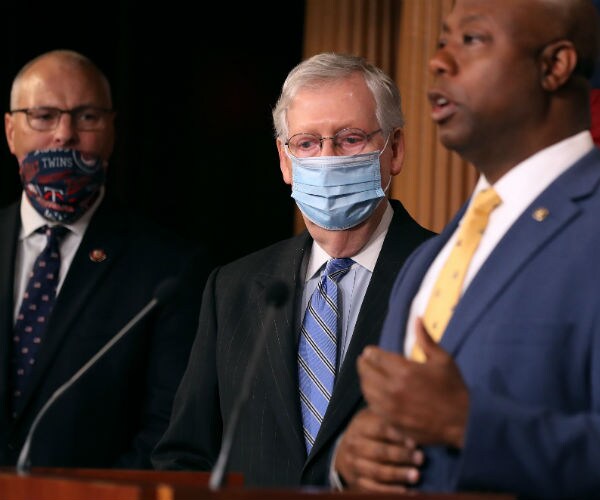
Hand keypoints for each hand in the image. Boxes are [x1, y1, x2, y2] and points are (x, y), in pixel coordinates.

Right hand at [334, 407, 422, 492]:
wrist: (346, 452)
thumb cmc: (369, 431)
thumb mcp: (373, 418)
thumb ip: (389, 417)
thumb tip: (415, 418)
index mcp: (360, 425)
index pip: (378, 429)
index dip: (397, 435)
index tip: (414, 441)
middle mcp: (354, 445)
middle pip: (378, 452)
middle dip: (401, 456)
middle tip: (420, 458)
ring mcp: (355, 465)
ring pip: (376, 471)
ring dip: (398, 474)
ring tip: (416, 475)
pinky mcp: (358, 482)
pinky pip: (374, 489)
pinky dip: (391, 491)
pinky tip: (406, 490)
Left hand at [358, 318, 468, 447]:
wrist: (463, 422)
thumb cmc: (454, 388)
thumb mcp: (442, 359)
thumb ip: (425, 339)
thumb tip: (416, 319)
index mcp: (404, 371)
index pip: (375, 357)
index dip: (370, 352)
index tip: (369, 351)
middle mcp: (392, 389)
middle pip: (366, 373)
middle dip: (363, 364)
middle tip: (364, 360)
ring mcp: (390, 408)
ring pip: (367, 391)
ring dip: (365, 381)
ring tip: (367, 376)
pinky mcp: (392, 422)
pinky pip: (373, 408)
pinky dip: (371, 398)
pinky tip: (375, 394)